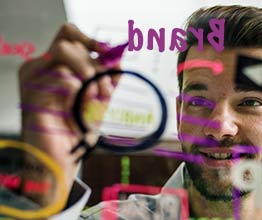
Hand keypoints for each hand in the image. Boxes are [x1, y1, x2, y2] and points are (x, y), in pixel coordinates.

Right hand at [18, 23, 117, 195]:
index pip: (68, 35)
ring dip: (89, 73)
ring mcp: (33, 79)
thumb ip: (108, 78)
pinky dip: (79, 90)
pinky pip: (61, 77)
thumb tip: (119, 57)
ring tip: (98, 99)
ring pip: (63, 52)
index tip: (109, 53)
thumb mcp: (100, 99)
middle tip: (106, 89)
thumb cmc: (79, 129)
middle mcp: (41, 68)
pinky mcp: (32, 93)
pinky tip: (83, 107)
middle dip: (94, 63)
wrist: (65, 157)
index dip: (90, 39)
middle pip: (68, 42)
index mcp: (54, 67)